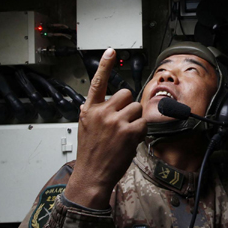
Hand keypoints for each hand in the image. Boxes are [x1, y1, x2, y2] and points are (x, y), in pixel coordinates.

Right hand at [65, 48, 146, 208]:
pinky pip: (143, 123)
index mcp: (90, 110)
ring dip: (135, 120)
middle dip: (128, 107)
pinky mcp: (129, 132)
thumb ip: (92, 113)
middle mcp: (102, 112)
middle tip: (122, 122)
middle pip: (126, 94)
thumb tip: (94, 103)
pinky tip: (130, 141)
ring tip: (124, 135)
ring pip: (137, 108)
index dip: (105, 65)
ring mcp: (116, 121)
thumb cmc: (89, 153)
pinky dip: (141, 132)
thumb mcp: (84, 128)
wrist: (91, 176)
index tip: (111, 51)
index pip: (98, 82)